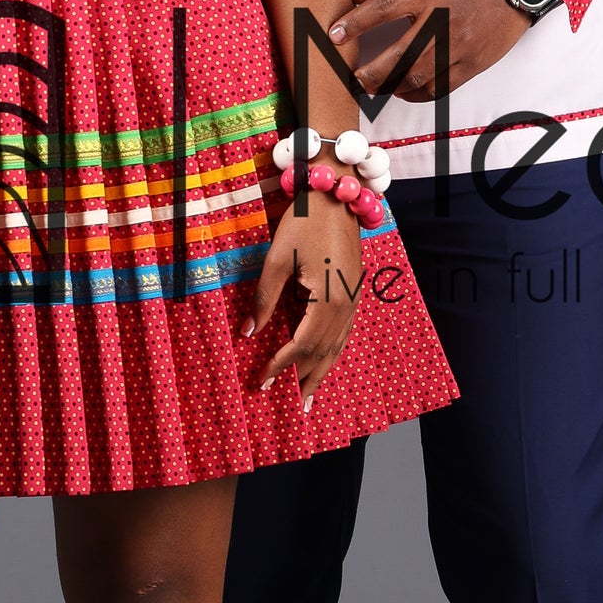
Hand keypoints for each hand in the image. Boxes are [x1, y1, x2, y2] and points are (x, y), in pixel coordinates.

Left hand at [247, 190, 363, 410]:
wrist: (338, 195)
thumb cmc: (303, 222)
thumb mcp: (276, 260)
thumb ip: (263, 299)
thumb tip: (248, 332)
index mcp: (325, 301)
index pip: (300, 346)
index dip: (280, 366)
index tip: (261, 381)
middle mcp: (344, 306)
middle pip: (324, 354)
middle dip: (305, 380)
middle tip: (291, 407)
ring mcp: (353, 300)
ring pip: (338, 346)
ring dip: (322, 372)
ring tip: (309, 395)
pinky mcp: (354, 291)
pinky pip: (344, 332)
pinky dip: (333, 352)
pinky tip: (325, 360)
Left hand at [325, 0, 532, 99]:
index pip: (384, 7)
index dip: (355, 23)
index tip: (334, 35)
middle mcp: (443, 20)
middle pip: (399, 54)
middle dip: (370, 72)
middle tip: (353, 78)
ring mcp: (458, 46)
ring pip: (417, 77)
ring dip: (389, 86)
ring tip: (373, 87)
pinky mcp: (470, 65)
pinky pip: (438, 89)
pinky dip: (415, 94)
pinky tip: (402, 90)